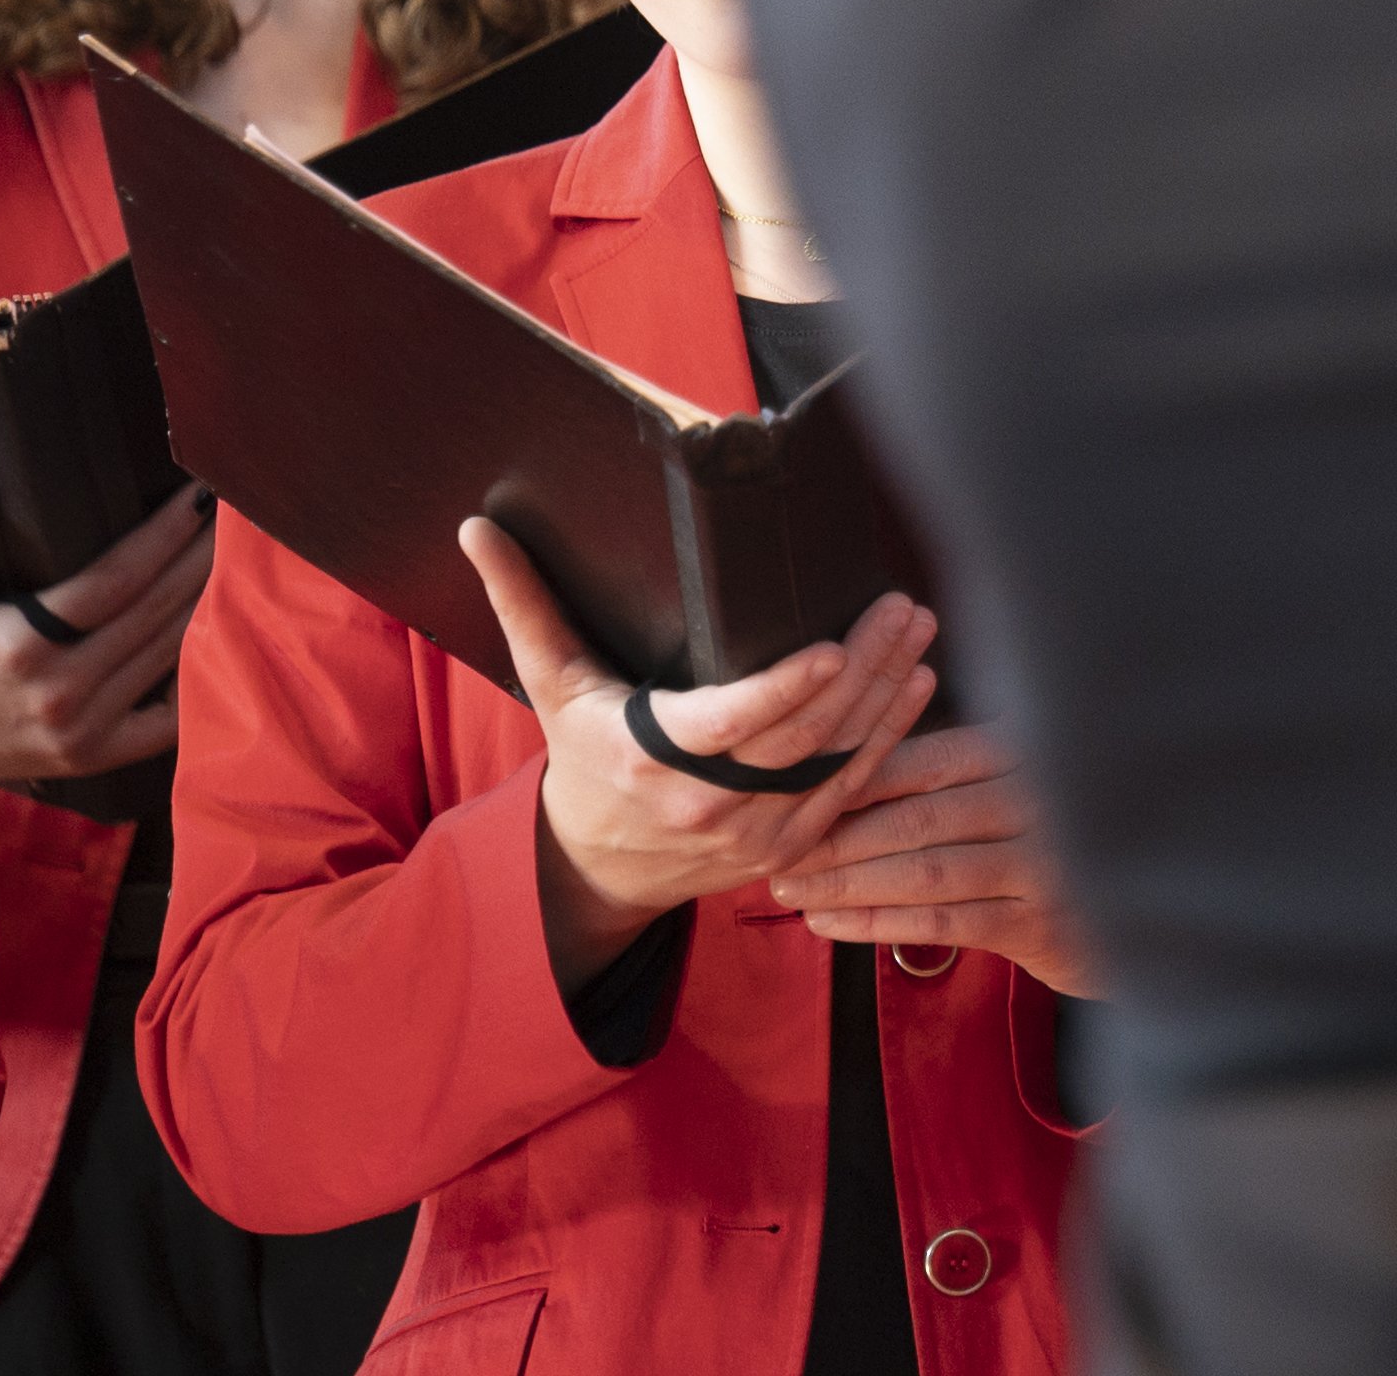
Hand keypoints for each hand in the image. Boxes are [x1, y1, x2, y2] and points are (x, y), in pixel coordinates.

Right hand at [0, 484, 213, 789]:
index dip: (165, 535)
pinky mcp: (92, 758)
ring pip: (167, 655)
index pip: (116, 579)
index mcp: (20, 642)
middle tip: (239, 514)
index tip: (200, 496)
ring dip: (209, 604)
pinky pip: (166, 720)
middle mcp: (61, 688)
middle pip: (155, 611)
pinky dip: (198, 679)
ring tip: (238, 560)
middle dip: (202, 557)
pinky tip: (221, 637)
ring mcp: (82, 729)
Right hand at [468, 518, 939, 991]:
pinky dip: (889, 739)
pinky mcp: (787, 845)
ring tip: (918, 631)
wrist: (601, 866)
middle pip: (801, 736)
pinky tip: (919, 686)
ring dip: (887, 695)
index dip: (785, 690)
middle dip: (861, 670)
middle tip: (900, 607)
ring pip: (835, 762)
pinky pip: (848, 792)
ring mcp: (755, 832)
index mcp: (652, 759)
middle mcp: (709, 804)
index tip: (832, 647)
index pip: (729, 724)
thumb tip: (477, 530)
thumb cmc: (584, 759)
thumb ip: (524, 605)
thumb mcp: (551, 685)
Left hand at [764, 724, 1100, 998]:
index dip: (856, 780)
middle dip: (839, 838)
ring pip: (927, 871)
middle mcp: (1042, 799)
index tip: (793, 796)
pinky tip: (831, 925)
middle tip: (777, 853)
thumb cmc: (1046, 846)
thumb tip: (837, 778)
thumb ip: (948, 782)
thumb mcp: (1009, 794)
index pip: (928, 760)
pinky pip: (945, 921)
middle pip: (920, 817)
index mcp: (1026, 752)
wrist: (1135, 917)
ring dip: (849, 883)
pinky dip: (879, 922)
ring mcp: (1047, 862)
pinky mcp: (1042, 922)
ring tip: (791, 891)